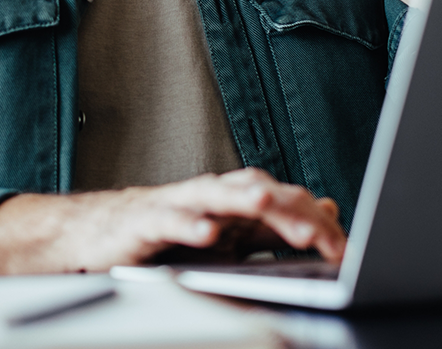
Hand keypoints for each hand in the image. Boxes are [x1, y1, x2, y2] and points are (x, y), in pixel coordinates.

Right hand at [0, 168, 347, 275]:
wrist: (97, 235)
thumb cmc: (165, 234)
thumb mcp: (229, 236)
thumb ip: (276, 225)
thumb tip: (325, 210)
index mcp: (235, 201)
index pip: (284, 203)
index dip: (315, 223)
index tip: (343, 250)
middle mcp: (211, 196)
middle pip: (257, 192)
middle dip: (289, 212)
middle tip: (321, 234)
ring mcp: (178, 205)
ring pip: (215, 196)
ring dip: (241, 199)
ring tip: (265, 205)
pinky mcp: (145, 222)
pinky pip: (168, 221)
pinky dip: (188, 226)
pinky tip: (206, 235)